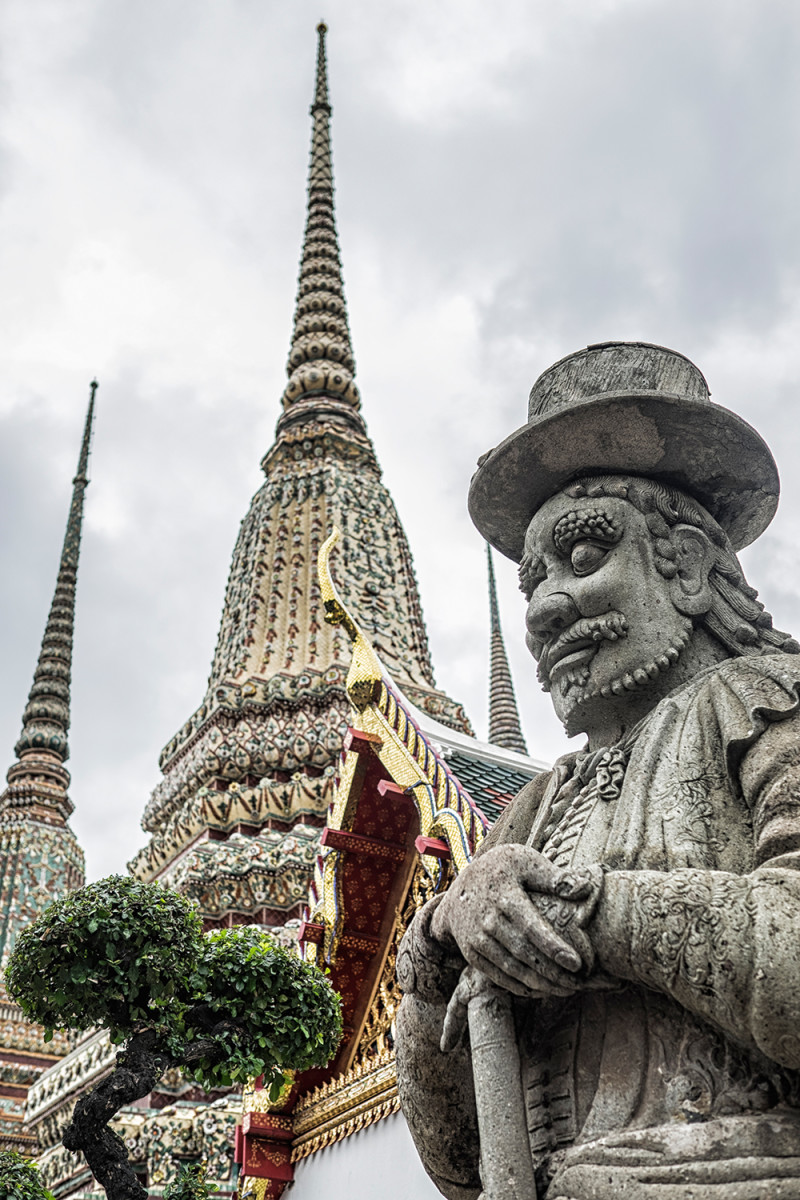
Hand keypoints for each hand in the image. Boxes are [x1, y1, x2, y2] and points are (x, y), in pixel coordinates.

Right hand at [429, 845, 601, 997]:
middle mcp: (488, 921)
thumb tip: (586, 888)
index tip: (577, 964)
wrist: (458, 888)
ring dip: (540, 984)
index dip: (554, 948)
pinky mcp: (472, 954)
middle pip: (524, 953)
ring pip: (512, 969)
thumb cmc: (500, 870)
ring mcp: (477, 939)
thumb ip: (554, 877)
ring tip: (566, 990)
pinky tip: (542, 990)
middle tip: (578, 984)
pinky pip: (498, 976)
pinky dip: (520, 987)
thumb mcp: (523, 860)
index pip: (531, 927)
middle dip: (553, 973)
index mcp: (505, 896)